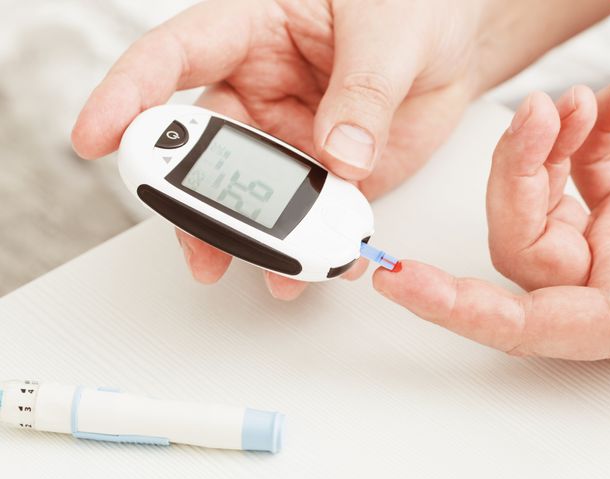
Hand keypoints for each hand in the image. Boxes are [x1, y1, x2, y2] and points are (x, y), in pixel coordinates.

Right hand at [72, 0, 609, 299]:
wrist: (457, 46)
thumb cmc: (415, 7)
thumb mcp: (389, 31)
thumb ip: (363, 92)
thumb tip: (342, 155)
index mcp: (255, 30)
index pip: (176, 56)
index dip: (129, 95)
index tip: (98, 137)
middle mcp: (260, 88)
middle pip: (205, 144)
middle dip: (192, 196)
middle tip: (197, 235)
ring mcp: (290, 136)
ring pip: (251, 192)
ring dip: (252, 235)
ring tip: (269, 267)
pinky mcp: (326, 173)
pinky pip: (307, 212)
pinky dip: (309, 244)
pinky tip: (315, 266)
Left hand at [373, 77, 609, 383]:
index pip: (516, 321)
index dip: (454, 306)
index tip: (399, 281)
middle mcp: (601, 286)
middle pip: (521, 236)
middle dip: (519, 172)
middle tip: (542, 113)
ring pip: (542, 194)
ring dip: (550, 142)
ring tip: (582, 100)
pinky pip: (586, 163)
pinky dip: (595, 127)